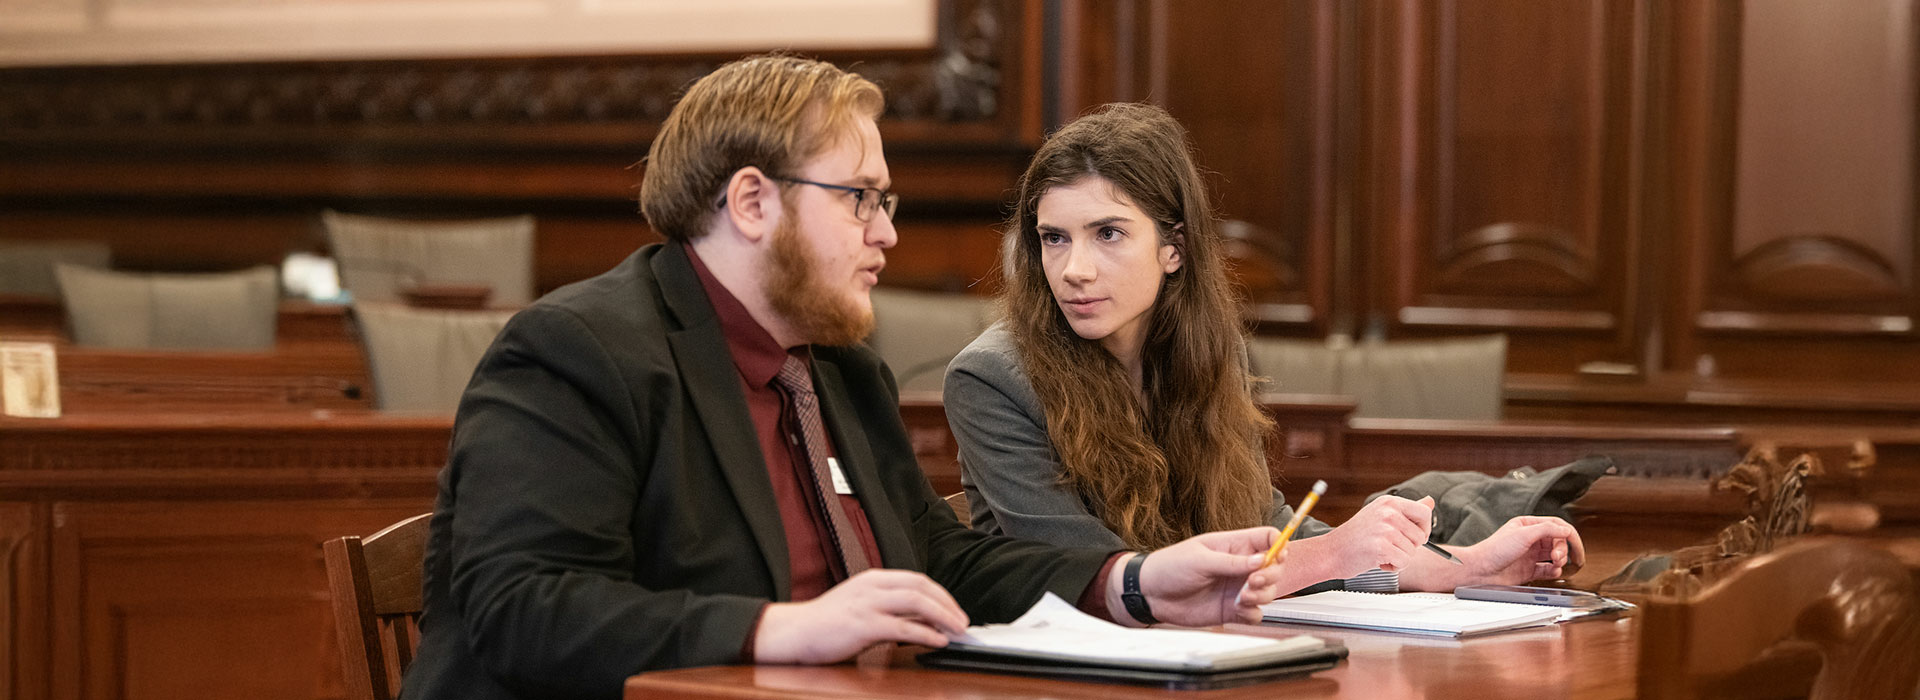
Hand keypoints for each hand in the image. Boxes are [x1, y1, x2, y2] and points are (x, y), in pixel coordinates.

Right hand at [753, 569, 968, 664]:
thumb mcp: (861, 607)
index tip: (954, 609)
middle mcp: (872, 586)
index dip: (941, 594)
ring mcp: (868, 604)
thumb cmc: (825, 623)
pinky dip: (926, 634)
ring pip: (917, 603)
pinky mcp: (863, 625)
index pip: (917, 579)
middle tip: (963, 621)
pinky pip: (903, 628)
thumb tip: (922, 621)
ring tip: (957, 630)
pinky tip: (938, 641)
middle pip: (922, 588)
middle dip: (947, 604)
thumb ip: (889, 610)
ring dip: (943, 616)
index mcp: (872, 579)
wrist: (794, 631)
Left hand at [1112, 526, 1287, 625]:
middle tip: (1253, 581)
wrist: (1151, 593)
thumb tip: (1262, 559)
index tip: (1276, 557)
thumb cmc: (1170, 567)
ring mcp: (1237, 588)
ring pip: (1269, 592)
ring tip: (1242, 597)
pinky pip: (1255, 614)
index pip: (1268, 539)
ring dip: (1263, 595)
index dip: (1279, 545)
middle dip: (1271, 574)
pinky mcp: (1232, 609)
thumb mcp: (1200, 560)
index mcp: (1234, 545)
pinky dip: (1252, 613)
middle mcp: (1240, 566)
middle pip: (1274, 567)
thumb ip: (1232, 562)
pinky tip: (1238, 610)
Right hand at [1291, 495, 1432, 579]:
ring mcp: (1385, 528)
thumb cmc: (1356, 537)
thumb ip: (1406, 510)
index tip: (1412, 536)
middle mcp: (1388, 512)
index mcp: (1389, 502)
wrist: (1330, 552)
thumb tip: (1430, 501)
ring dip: (1399, 558)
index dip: (1424, 529)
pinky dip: (1393, 567)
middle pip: (1421, 536)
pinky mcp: (1382, 546)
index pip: (1424, 512)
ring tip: (1379, 552)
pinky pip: (1404, 562)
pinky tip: (1378, 561)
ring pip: (1412, 551)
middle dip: (1409, 546)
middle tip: (1387, 546)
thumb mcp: (1380, 516)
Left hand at [1452, 515, 1585, 586]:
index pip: (1556, 526)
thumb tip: (1566, 530)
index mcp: (1528, 526)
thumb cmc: (1494, 550)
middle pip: (1558, 542)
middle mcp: (1530, 539)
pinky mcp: (1529, 570)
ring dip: (1560, 560)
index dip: (1569, 535)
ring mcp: (1530, 555)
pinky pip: (1548, 570)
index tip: (1577, 546)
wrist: (1480, 570)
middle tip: (1558, 557)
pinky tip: (1553, 572)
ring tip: (1556, 564)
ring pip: (1555, 556)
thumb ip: (1547, 530)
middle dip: (1562, 549)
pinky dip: (1554, 571)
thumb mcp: (1523, 534)